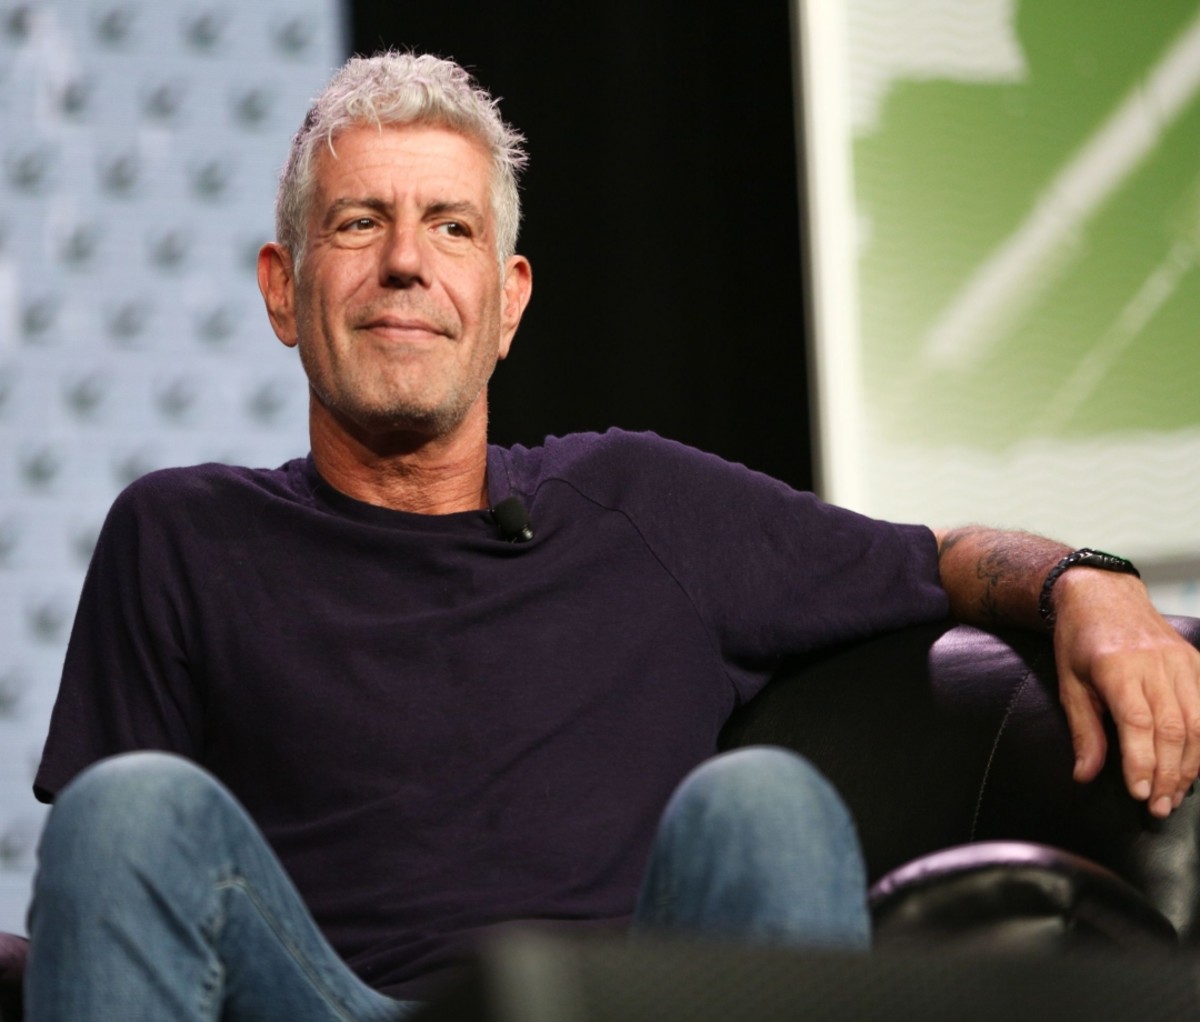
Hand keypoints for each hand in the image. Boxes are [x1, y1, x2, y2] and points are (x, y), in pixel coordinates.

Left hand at [1052, 570, 1199, 817]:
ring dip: (1191, 765)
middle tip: (1160, 808)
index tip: (1140, 794)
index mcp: (1118, 667)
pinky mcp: (1195, 661)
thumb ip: (1083, 730)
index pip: (1138, 724)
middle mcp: (1155, 663)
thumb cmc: (1078, 640)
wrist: (1101, 593)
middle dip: (1169, 774)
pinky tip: (1196, 765)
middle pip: (1173, 729)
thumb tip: (1084, 775)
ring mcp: (1181, 661)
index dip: (1142, 763)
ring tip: (1177, 795)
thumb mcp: (1068, 682)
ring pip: (1199, 722)